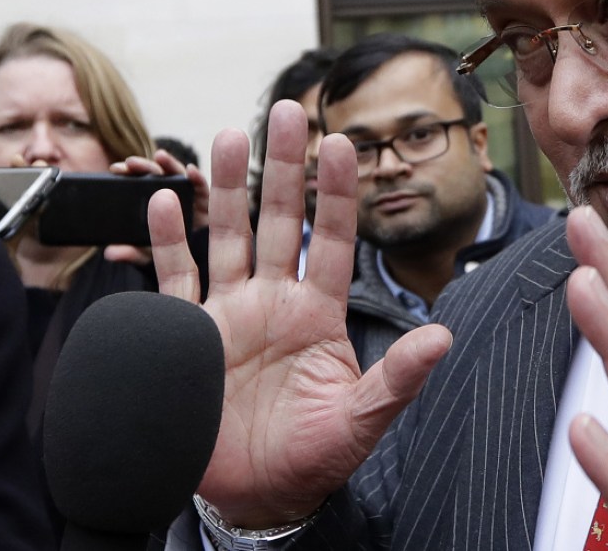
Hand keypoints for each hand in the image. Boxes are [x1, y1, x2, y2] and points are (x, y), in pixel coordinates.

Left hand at [104, 149, 210, 262]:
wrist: (194, 266)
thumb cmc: (168, 259)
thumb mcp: (146, 255)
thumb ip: (130, 253)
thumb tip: (110, 253)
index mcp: (154, 207)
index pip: (140, 185)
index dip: (129, 174)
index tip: (116, 169)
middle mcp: (172, 198)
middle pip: (159, 177)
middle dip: (146, 167)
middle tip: (132, 162)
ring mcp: (190, 199)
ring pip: (179, 177)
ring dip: (170, 165)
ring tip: (160, 156)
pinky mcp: (208, 204)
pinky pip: (203, 188)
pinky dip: (198, 178)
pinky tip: (192, 171)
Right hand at [148, 100, 451, 526]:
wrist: (255, 497)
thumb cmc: (314, 458)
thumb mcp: (363, 420)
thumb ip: (399, 378)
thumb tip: (443, 339)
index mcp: (318, 313)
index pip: (332, 238)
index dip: (337, 191)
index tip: (343, 142)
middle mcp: (274, 302)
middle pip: (279, 219)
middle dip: (283, 166)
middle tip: (286, 110)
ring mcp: (230, 314)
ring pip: (227, 235)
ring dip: (224, 188)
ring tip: (226, 135)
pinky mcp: (189, 336)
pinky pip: (176, 279)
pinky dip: (166, 242)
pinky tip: (164, 202)